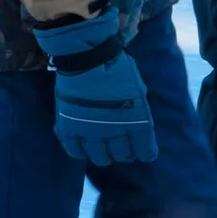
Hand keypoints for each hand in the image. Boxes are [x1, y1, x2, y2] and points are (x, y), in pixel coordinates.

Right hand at [34, 12, 157, 165]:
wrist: (87, 58)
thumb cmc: (117, 69)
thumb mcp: (138, 90)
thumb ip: (140, 112)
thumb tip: (140, 127)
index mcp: (137, 121)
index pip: (146, 151)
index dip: (146, 153)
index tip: (143, 151)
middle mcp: (116, 131)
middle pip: (122, 156)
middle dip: (124, 153)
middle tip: (121, 146)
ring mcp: (91, 132)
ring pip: (100, 159)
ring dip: (103, 155)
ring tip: (102, 147)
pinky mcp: (70, 129)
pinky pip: (75, 152)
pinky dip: (80, 151)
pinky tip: (83, 145)